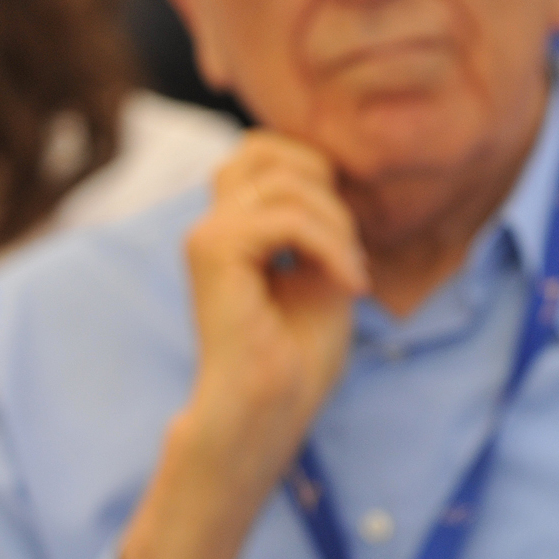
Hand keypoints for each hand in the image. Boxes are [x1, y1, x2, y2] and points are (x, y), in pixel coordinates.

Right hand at [120, 134, 369, 558]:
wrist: (271, 409)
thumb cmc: (300, 354)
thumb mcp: (326, 269)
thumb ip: (321, 219)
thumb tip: (329, 170)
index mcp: (235, 226)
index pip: (266, 150)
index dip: (317, 174)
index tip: (347, 240)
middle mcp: (213, 224)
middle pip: (268, 150)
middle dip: (327, 192)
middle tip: (350, 255)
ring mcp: (207, 235)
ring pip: (285, 183)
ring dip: (337, 226)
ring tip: (351, 276)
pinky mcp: (212, 252)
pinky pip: (285, 218)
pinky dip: (330, 246)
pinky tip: (348, 285)